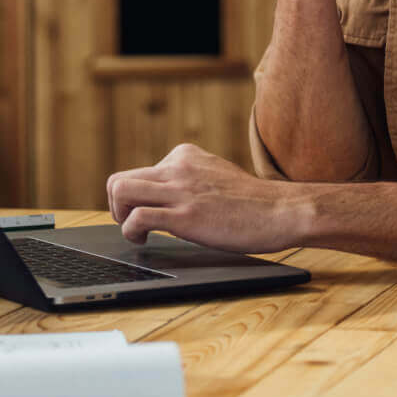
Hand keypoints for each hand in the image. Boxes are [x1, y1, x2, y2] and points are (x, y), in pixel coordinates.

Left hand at [106, 144, 307, 251]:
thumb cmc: (252, 201)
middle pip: (119, 180)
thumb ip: (191, 176)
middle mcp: (178, 167)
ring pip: (120, 191)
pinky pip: (137, 217)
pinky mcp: (184, 216)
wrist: (280, 210)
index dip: (135, 197)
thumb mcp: (215, 173)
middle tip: (131, 224)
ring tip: (136, 233)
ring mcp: (180, 190)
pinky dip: (131, 231)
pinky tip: (144, 241)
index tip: (146, 212)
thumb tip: (170, 189)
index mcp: (184, 155)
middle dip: (116, 206)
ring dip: (118, 216)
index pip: (138, 171)